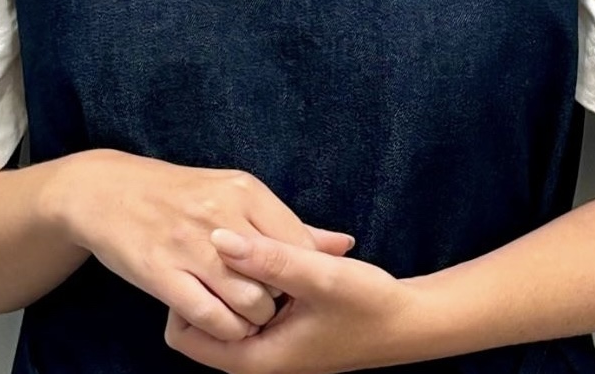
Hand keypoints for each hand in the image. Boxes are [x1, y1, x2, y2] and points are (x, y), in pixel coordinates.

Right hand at [56, 150, 355, 339]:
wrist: (108, 191)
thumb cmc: (180, 195)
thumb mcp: (235, 194)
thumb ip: (287, 225)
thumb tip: (344, 244)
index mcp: (244, 190)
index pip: (298, 244)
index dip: (301, 275)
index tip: (293, 286)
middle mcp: (221, 214)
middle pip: (278, 277)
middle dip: (280, 301)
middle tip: (271, 305)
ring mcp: (190, 245)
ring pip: (249, 302)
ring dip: (255, 320)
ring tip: (248, 316)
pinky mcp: (161, 273)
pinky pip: (209, 317)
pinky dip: (224, 329)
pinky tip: (222, 322)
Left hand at [165, 228, 418, 373]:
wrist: (409, 322)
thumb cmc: (368, 304)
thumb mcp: (320, 276)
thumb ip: (270, 258)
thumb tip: (218, 237)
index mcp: (255, 357)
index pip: (185, 333)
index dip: (185, 291)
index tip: (201, 254)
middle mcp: (256, 356)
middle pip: (201, 319)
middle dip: (206, 279)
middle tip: (221, 238)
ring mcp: (270, 342)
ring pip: (226, 307)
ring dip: (231, 275)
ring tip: (246, 240)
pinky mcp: (283, 327)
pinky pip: (249, 302)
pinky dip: (252, 277)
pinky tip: (272, 248)